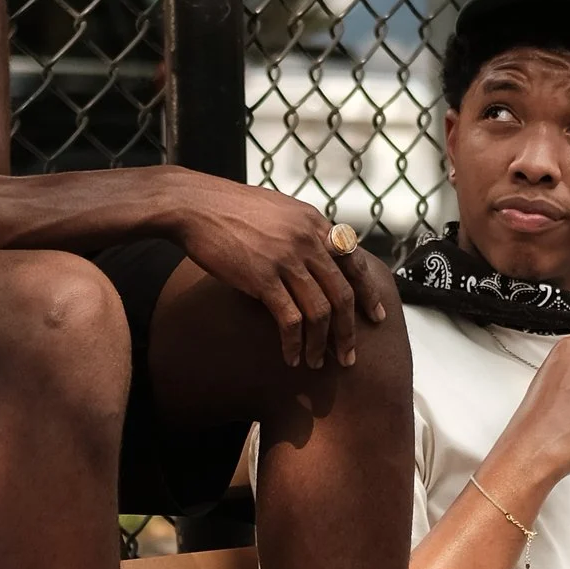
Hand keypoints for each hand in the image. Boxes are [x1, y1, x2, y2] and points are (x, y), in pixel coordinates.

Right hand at [163, 173, 387, 368]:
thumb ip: (302, 231)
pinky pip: (290, 320)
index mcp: (315, 222)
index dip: (367, 292)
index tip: (374, 316)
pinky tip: (291, 357)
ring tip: (317, 364)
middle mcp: (308, 240)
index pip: (354, 261)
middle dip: (349, 331)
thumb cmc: (230, 208)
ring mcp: (287, 259)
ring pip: (320, 311)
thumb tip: (315, 255)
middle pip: (342, 293)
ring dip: (321, 344)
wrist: (195, 205)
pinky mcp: (263, 278)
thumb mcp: (279, 210)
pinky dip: (294, 343)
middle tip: (349, 356)